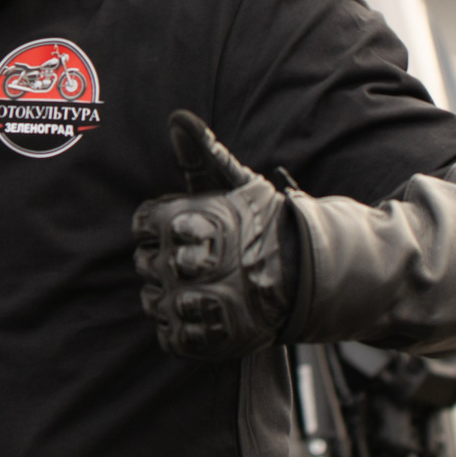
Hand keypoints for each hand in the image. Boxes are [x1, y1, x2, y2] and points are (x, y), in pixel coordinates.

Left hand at [131, 111, 296, 359]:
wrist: (312, 278)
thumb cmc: (268, 226)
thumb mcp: (238, 184)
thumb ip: (204, 152)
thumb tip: (178, 117)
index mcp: (182, 222)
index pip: (142, 225)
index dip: (162, 229)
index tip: (190, 232)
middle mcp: (180, 263)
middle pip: (144, 264)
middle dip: (167, 262)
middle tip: (202, 262)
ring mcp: (190, 304)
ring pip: (153, 301)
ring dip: (172, 296)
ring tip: (207, 288)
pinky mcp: (200, 340)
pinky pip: (169, 335)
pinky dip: (183, 329)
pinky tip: (207, 315)